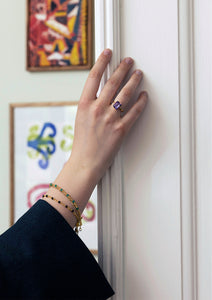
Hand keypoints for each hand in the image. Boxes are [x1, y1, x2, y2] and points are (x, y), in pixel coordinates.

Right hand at [69, 49, 147, 182]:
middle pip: (112, 82)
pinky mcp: (121, 129)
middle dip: (122, 68)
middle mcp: (97, 109)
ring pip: (125, 94)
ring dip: (134, 81)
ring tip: (139, 73)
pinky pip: (134, 112)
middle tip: (129, 60)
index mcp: (84, 105)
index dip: (102, 62)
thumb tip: (102, 92)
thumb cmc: (82, 143)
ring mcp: (110, 119)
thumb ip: (90, 104)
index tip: (108, 52)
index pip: (93, 77)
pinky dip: (141, 102)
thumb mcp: (81, 119)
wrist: (85, 163)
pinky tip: (144, 95)